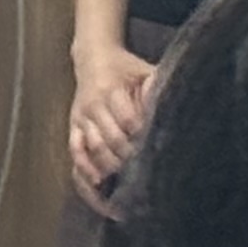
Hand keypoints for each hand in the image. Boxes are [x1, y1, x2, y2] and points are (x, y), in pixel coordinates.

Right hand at [66, 47, 155, 208]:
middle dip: (128, 159)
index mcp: (112, 90)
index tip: (157, 152)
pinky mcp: (73, 129)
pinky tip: (99, 187)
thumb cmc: (126, 68)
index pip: (128, 120)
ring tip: (127, 188)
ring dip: (110, 169)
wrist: (92, 58)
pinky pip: (76, 154)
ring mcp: (81, 120)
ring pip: (93, 150)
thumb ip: (157, 87)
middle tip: (146, 177)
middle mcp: (93, 106)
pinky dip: (85, 172)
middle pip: (110, 140)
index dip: (142, 137)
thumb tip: (174, 106)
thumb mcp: (145, 71)